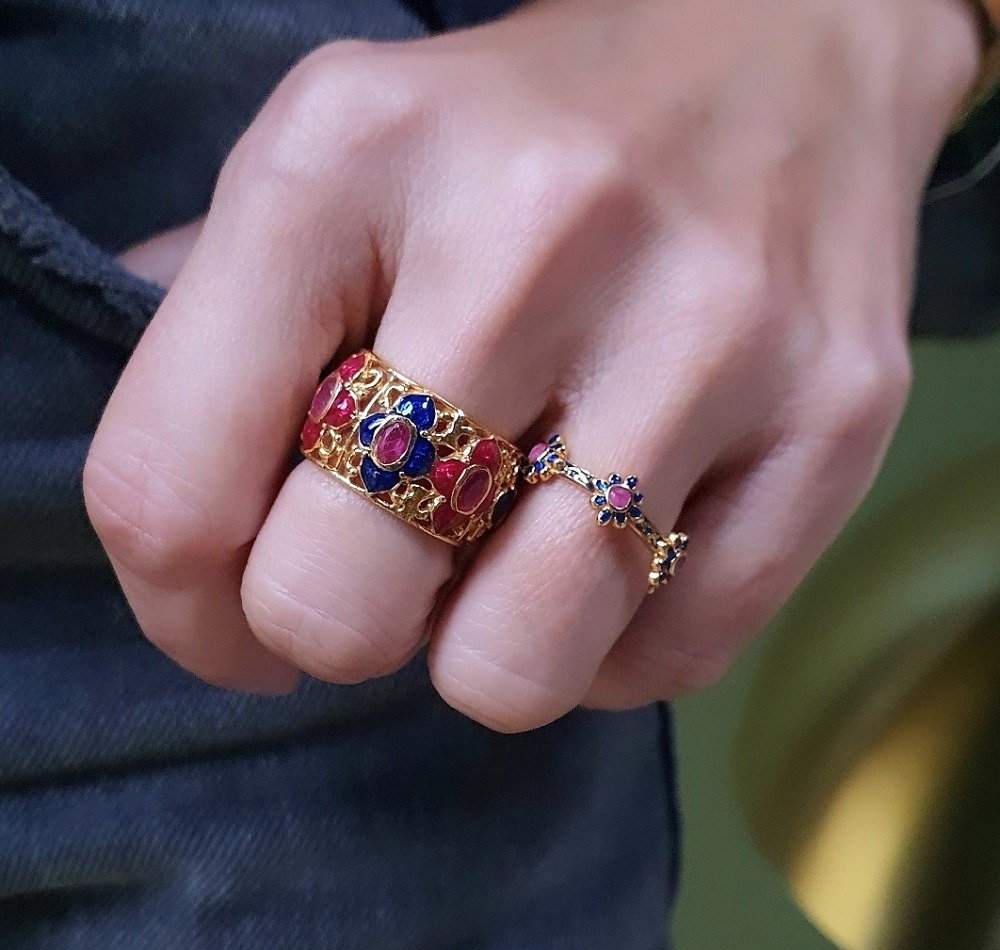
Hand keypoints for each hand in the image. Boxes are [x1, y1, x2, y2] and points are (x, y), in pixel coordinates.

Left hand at [87, 0, 978, 729]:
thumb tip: (174, 529)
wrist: (782, 48)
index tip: (234, 621)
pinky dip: (616, 644)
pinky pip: (667, 659)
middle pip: (339, 604)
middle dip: (341, 629)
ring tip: (511, 561)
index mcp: (347, 158)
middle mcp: (530, 236)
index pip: (167, 490)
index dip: (185, 613)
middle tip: (392, 568)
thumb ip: (219, 331)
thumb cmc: (527, 135)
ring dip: (486, 652)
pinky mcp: (837, 418)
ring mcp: (706, 332)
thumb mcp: (334, 165)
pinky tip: (619, 552)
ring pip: (516, 667)